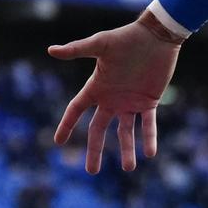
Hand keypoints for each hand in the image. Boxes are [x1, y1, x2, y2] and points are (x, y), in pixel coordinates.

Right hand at [49, 16, 181, 173]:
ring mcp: (130, 102)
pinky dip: (149, 138)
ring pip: (125, 132)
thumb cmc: (126, 38)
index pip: (77, 109)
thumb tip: (51, 50)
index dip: (67, 124)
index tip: (58, 142)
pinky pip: (148, 124)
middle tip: (91, 172)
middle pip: (99, 129)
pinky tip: (150, 153)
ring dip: (126, 150)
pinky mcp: (149, 102)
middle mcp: (111, 99)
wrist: (156, 36)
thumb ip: (77, 50)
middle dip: (95, 150)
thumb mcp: (100, 44)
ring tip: (128, 167)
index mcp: (97, 87)